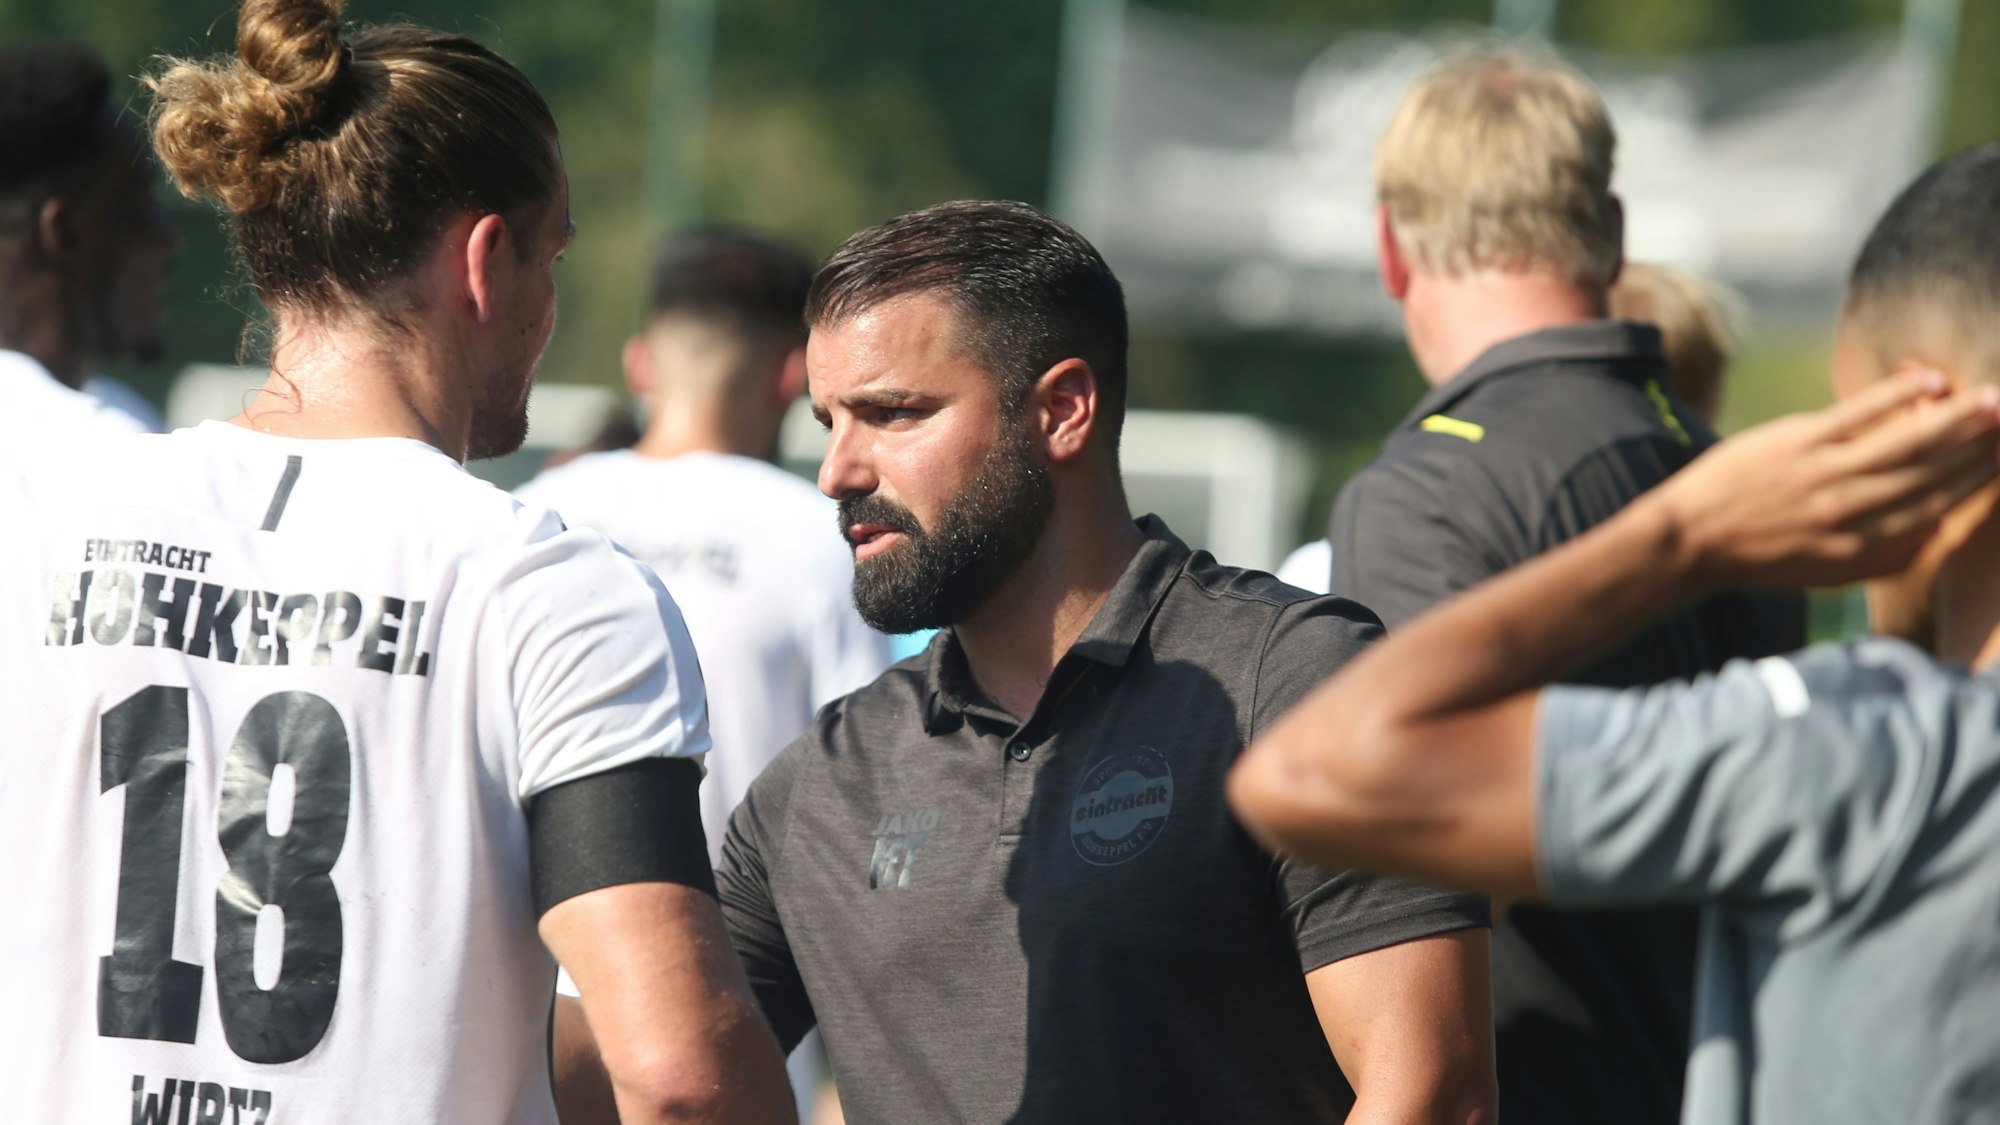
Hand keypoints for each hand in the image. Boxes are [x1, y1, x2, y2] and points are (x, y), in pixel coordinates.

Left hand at [1651, 368, 1999, 588]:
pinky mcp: (1797, 444)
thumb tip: (1933, 529)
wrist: (1688, 541)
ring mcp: (1825, 476)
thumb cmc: (1760, 556)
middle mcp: (1852, 513)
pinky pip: (1858, 414)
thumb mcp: (1827, 574)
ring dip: (1954, 418)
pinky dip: (1897, 395)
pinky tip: (1928, 379)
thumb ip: (1884, 557)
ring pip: (1905, 444)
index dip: (1978, 480)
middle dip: (1980, 445)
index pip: (1936, 508)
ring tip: (1992, 399)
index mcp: (1863, 548)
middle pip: (1931, 473)